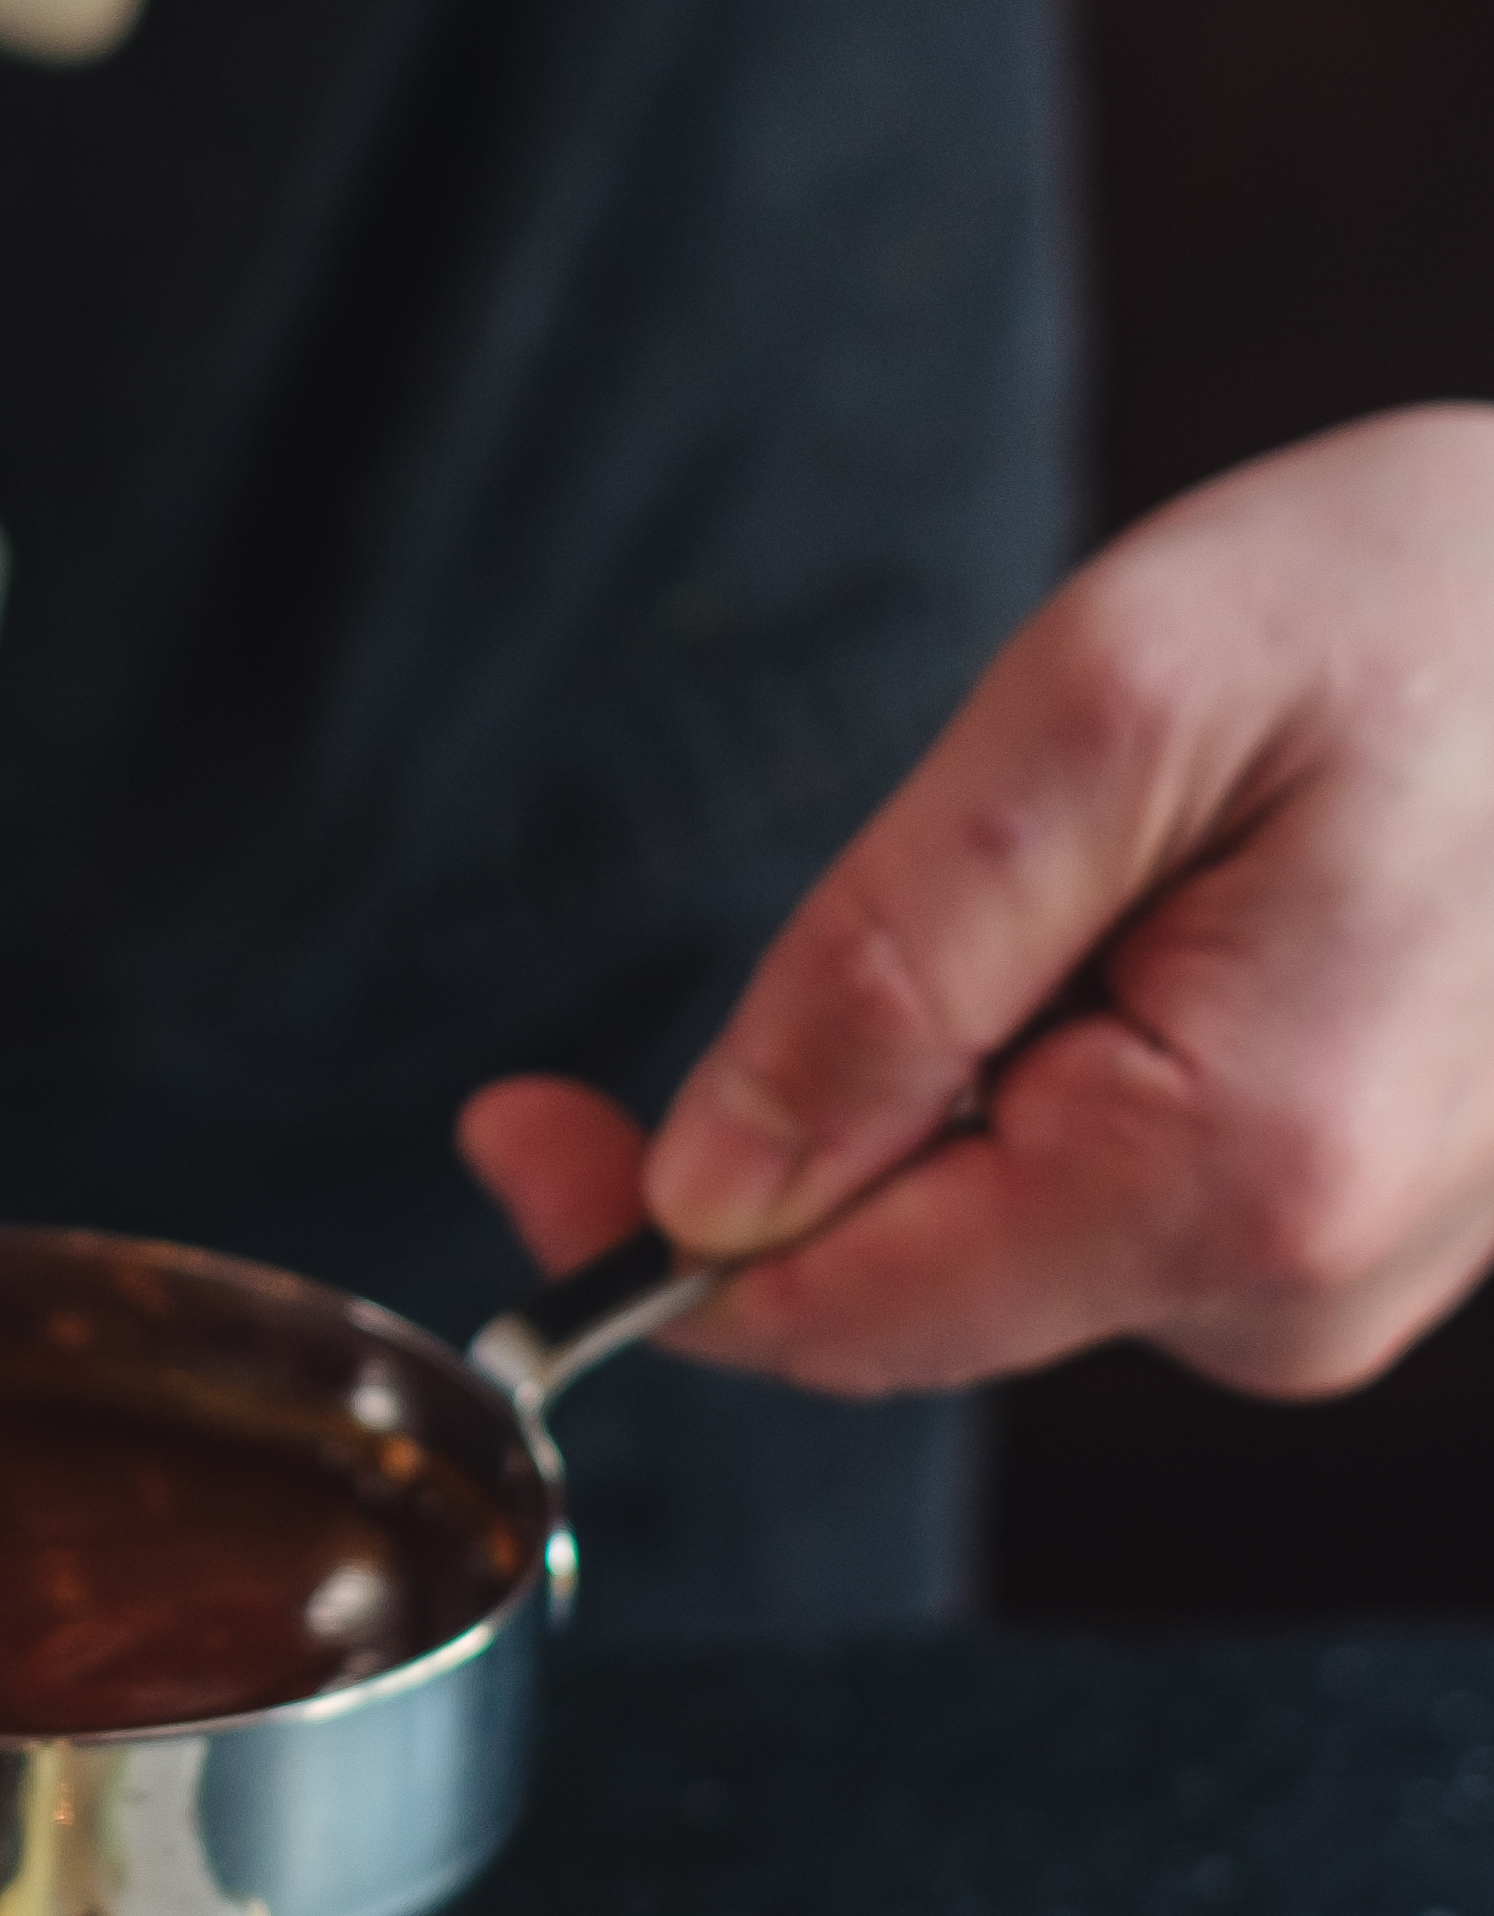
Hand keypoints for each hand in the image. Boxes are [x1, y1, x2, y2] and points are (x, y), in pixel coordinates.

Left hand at [461, 410, 1493, 1400]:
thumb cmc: (1454, 599)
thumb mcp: (1118, 703)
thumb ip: (888, 963)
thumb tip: (700, 1185)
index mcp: (1235, 1185)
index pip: (830, 1317)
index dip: (641, 1235)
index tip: (516, 1122)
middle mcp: (1300, 1291)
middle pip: (909, 1276)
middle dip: (850, 1093)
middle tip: (983, 836)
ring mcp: (1344, 1277)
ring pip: (1009, 1222)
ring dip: (987, 1051)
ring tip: (1161, 844)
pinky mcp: (1359, 1226)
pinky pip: (1125, 1182)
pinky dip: (1088, 1049)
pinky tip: (1213, 900)